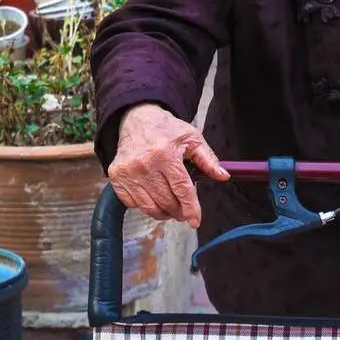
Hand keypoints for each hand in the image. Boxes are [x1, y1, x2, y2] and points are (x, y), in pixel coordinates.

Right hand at [108, 103, 228, 227]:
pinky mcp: (116, 176)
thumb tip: (223, 176)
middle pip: (166, 201)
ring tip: (170, 208)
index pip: (181, 189)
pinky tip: (152, 197)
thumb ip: (208, 159)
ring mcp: (128, 171)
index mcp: (165, 154)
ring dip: (163, 213)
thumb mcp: (192, 138)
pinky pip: (132, 204)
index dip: (191, 208)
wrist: (137, 118)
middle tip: (183, 210)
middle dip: (179, 211)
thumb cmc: (166, 129)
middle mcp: (144, 164)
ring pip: (149, 207)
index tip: (196, 221)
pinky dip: (144, 206)